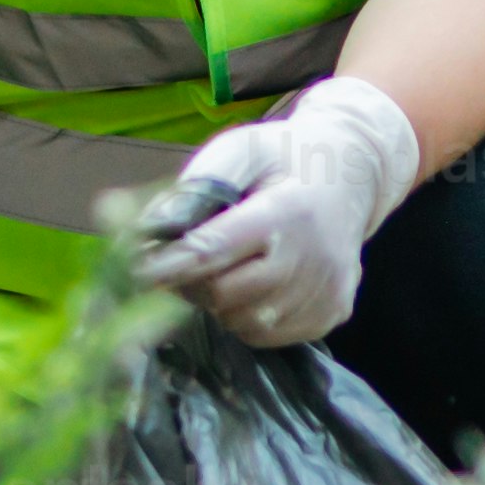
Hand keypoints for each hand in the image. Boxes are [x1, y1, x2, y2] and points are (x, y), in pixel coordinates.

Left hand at [131, 79, 419, 346]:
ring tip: (229, 267)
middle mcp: (312, 258)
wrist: (351, 176)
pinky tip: (256, 284)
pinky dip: (248, 316)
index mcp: (287, 211)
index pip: (211, 251)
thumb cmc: (283, 159)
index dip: (166, 266)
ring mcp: (326, 292)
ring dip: (221, 302)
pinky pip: (268, 335)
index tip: (133, 271)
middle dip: (194, 282)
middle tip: (188, 261)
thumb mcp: (241, 150)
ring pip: (243, 322)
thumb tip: (148, 228)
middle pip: (223, 294)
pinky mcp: (332, 314)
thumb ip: (195, 187)